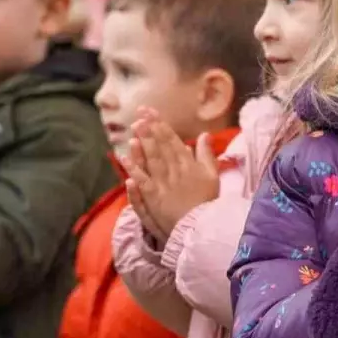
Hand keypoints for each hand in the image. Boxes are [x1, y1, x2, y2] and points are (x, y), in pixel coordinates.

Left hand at [122, 110, 219, 243]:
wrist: (201, 225)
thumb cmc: (208, 201)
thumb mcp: (213, 175)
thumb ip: (207, 154)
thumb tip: (205, 134)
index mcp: (189, 164)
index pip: (172, 140)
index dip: (161, 125)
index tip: (151, 112)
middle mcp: (174, 170)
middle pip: (160, 146)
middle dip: (149, 128)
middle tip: (139, 114)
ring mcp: (163, 183)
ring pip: (151, 159)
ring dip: (142, 142)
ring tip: (134, 128)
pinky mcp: (153, 196)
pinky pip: (142, 180)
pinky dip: (133, 168)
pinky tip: (124, 158)